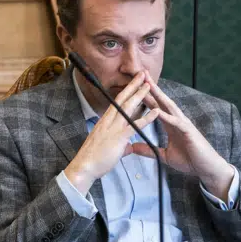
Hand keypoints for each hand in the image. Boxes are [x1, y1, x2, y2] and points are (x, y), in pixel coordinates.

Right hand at [64, 72, 158, 192]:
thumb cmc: (93, 159)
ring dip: (139, 96)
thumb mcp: (107, 147)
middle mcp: (108, 121)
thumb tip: (127, 148)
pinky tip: (156, 112)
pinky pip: (135, 125)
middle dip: (133, 86)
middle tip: (142, 74)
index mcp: (104, 121)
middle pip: (122, 99)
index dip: (126, 91)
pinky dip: (147, 118)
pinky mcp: (118, 137)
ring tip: (149, 86)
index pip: (117, 102)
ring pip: (128, 107)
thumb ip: (120, 145)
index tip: (134, 81)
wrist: (84, 167)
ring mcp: (113, 128)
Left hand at [131, 75, 234, 200]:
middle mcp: (176, 120)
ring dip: (158, 95)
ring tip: (148, 84)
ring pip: (169, 106)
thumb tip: (133, 147)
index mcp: (170, 124)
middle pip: (161, 101)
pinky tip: (157, 110)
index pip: (155, 107)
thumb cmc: (189, 160)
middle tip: (141, 74)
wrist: (207, 169)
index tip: (133, 86)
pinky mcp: (189, 132)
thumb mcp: (164, 155)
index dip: (145, 96)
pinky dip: (166, 116)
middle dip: (151, 88)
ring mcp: (183, 124)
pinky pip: (176, 122)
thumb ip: (148, 150)